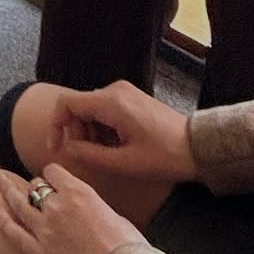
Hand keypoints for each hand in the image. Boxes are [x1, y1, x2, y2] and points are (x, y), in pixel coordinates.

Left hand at [0, 164, 146, 253]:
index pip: (54, 173)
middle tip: (34, 191)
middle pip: (36, 187)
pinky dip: (2, 221)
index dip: (52, 175)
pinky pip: (14, 234)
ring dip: (8, 192)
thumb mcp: (119, 220)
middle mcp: (57, 206)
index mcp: (79, 193)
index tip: (52, 179)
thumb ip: (98, 211)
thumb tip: (95, 214)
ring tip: (1, 183)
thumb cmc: (130, 253)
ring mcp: (45, 230)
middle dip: (36, 188)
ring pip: (19, 204)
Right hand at [42, 81, 197, 187]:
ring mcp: (124, 92)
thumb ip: (90, 155)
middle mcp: (115, 90)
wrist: (198, 147)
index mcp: (110, 102)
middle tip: (85, 157)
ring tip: (104, 155)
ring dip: (89, 132)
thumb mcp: (124, 162)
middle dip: (75, 132)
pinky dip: (102, 128)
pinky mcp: (132, 99)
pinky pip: (105, 109)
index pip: (66, 104)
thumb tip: (67, 149)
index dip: (55, 126)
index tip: (56, 148)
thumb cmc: (164, 156)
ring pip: (91, 109)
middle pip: (78, 107)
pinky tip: (115, 147)